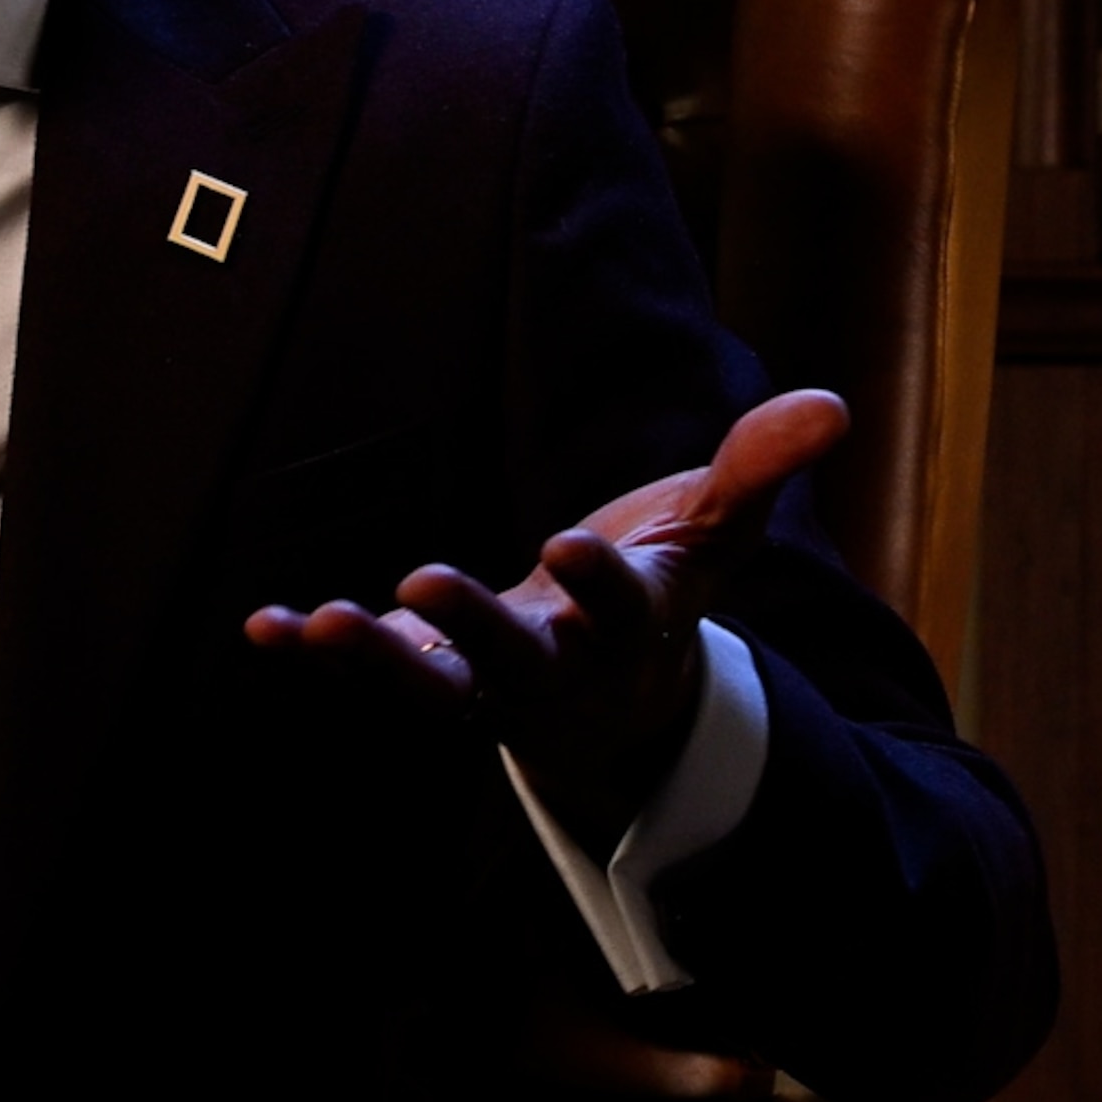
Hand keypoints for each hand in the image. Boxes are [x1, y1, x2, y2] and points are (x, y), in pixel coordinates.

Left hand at [242, 389, 848, 843]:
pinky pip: (371, 677)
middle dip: (476, 626)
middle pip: (518, 661)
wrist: (616, 698)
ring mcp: (489, 685)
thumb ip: (758, 468)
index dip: (599, 581)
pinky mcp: (432, 679)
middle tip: (427, 581)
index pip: (622, 608)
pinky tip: (266, 627)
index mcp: (632, 627)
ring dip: (378, 657)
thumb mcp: (713, 530)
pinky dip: (318, 655)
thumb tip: (834, 403)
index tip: (570, 541)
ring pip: (434, 687)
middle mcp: (560, 669)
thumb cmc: (660, 590)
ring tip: (325, 622)